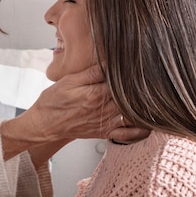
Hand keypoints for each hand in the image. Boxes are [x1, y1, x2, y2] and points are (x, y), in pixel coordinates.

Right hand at [1, 64, 148, 162]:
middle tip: (152, 77)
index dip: (132, 73)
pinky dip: (140, 131)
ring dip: (144, 106)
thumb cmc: (52, 102)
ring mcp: (106, 123)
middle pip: (130, 97)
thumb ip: (91, 72)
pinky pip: (128, 135)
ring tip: (151, 95)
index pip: (122, 82)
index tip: (142, 65)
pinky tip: (148, 123)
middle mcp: (104, 110)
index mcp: (96, 94)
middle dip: (141, 87)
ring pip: (133, 114)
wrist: (43, 125)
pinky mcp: (104, 133)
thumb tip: (110, 61)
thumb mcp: (68, 81)